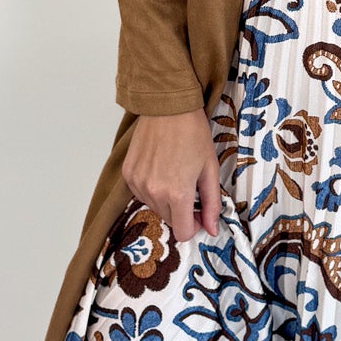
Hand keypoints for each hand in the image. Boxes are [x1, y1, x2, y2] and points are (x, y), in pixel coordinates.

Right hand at [122, 108, 220, 241]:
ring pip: (154, 207)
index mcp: (178, 194)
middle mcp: (154, 193)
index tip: (200, 213)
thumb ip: (212, 204)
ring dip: (165, 199)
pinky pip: (141, 193)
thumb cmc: (193, 133)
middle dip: (181, 211)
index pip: (183, 232)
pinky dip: (151, 188)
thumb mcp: (210, 169)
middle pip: (169, 220)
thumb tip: (212, 229)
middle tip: (190, 187)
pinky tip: (160, 169)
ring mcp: (137, 183)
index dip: (194, 226)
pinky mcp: (127, 173)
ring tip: (174, 174)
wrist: (168, 107)